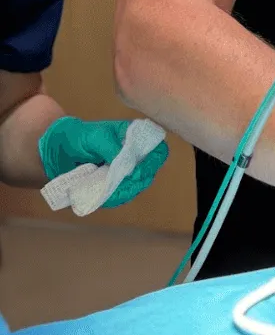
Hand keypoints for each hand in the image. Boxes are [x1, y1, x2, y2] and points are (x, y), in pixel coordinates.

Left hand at [38, 117, 168, 207]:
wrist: (56, 152)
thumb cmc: (77, 137)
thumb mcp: (95, 137)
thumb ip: (112, 148)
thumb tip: (128, 167)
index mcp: (134, 138)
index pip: (158, 149)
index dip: (154, 160)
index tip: (138, 170)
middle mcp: (133, 156)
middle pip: (150, 172)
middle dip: (137, 180)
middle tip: (118, 181)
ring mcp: (124, 173)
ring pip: (136, 187)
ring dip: (124, 191)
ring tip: (105, 188)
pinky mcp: (113, 187)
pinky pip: (121, 196)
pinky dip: (114, 198)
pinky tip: (102, 194)